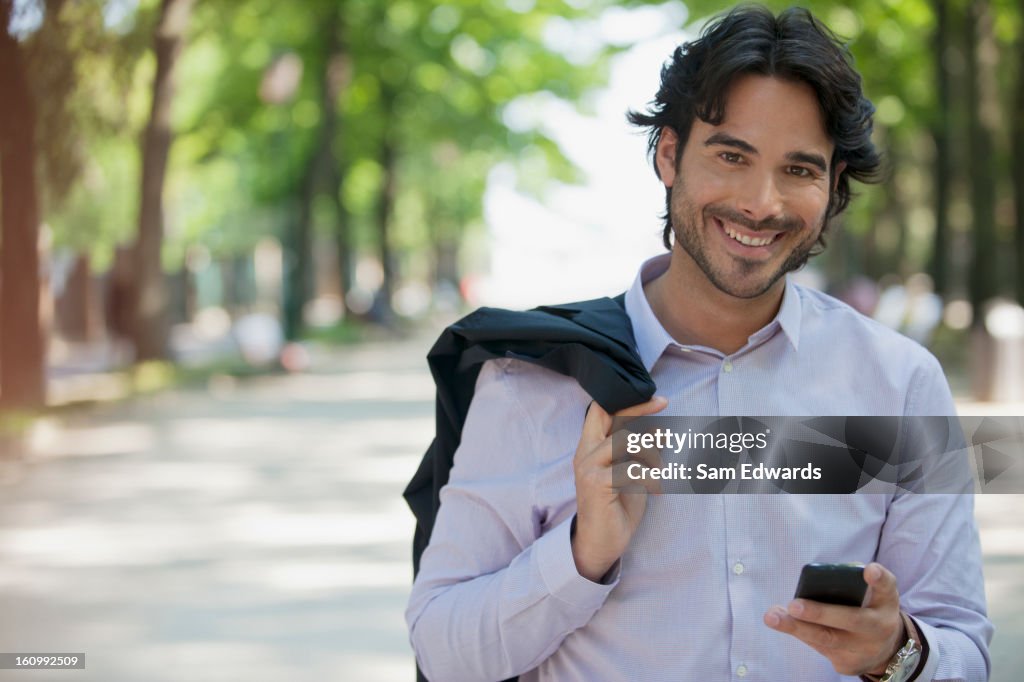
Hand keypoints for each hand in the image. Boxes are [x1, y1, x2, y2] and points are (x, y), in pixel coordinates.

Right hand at [571, 396, 667, 581]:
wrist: (601, 543)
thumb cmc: (617, 507)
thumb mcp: (632, 474)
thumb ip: (640, 452)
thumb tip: (660, 430)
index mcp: (591, 447)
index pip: (603, 410)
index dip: (629, 401)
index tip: (658, 400)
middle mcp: (585, 453)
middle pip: (610, 415)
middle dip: (639, 407)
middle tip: (664, 404)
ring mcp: (588, 467)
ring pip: (625, 440)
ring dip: (651, 452)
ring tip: (660, 471)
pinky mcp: (596, 484)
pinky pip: (631, 469)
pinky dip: (651, 477)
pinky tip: (656, 490)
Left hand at [763, 562, 904, 676]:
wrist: (885, 649)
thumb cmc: (869, 608)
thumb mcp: (874, 593)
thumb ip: (853, 579)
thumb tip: (820, 577)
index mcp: (886, 602)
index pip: (886, 587)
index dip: (878, 579)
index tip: (869, 571)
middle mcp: (879, 628)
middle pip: (850, 619)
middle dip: (820, 613)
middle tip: (793, 605)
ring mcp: (865, 650)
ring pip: (827, 639)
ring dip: (797, 628)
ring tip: (772, 617)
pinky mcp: (849, 665)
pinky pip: (820, 648)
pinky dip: (800, 633)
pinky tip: (783, 623)